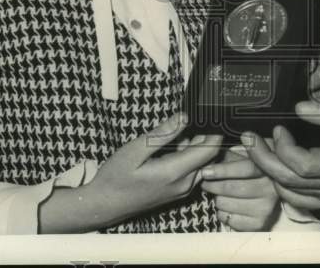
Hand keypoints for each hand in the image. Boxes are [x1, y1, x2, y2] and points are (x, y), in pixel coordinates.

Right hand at [40, 113, 222, 231]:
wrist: (104, 205)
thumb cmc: (116, 177)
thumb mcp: (135, 150)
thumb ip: (162, 134)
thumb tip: (184, 116)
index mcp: (175, 172)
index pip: (211, 150)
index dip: (214, 130)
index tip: (208, 114)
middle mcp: (185, 184)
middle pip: (208, 155)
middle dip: (203, 135)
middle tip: (189, 118)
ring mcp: (182, 190)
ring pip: (200, 162)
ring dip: (193, 145)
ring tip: (175, 131)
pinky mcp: (178, 191)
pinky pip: (192, 170)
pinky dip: (186, 155)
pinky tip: (169, 147)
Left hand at [201, 145, 279, 230]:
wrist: (267, 191)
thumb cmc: (249, 168)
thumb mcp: (244, 155)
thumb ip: (232, 152)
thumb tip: (214, 147)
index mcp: (268, 168)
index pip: (246, 169)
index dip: (224, 170)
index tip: (206, 171)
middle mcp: (271, 189)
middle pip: (233, 188)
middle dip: (213, 185)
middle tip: (205, 182)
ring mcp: (266, 208)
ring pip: (227, 204)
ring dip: (217, 199)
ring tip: (219, 194)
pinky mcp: (259, 224)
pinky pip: (229, 219)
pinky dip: (222, 213)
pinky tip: (227, 206)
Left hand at [240, 96, 319, 210]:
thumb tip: (299, 108)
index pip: (302, 165)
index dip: (283, 148)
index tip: (278, 128)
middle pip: (288, 181)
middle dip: (263, 158)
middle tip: (249, 138)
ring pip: (289, 194)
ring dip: (270, 172)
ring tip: (260, 150)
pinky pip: (299, 200)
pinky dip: (282, 185)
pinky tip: (277, 168)